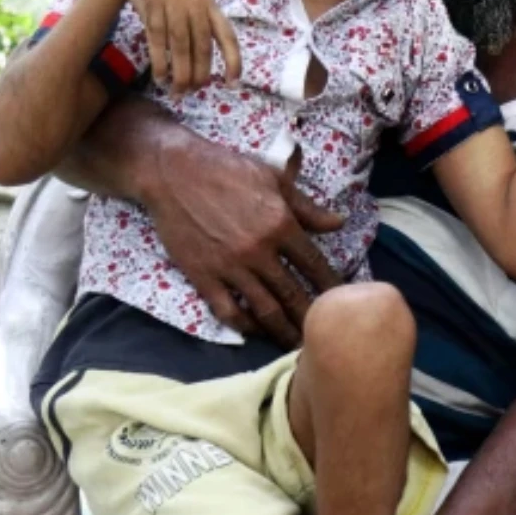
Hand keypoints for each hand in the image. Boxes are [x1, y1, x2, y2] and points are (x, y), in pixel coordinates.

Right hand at [120, 0, 240, 94]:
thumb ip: (203, 19)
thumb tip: (203, 54)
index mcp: (210, 5)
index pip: (227, 36)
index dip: (233, 60)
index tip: (233, 82)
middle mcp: (195, 7)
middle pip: (201, 47)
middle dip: (199, 73)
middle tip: (194, 92)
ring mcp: (173, 6)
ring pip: (179, 46)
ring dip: (179, 72)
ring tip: (178, 91)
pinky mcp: (151, 7)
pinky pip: (157, 39)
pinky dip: (159, 60)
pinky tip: (160, 76)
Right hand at [141, 131, 343, 345]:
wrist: (171, 172)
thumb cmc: (226, 169)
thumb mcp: (274, 179)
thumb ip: (307, 208)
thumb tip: (340, 223)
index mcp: (281, 225)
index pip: (315, 266)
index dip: (332, 287)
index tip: (344, 302)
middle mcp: (259, 251)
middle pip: (293, 295)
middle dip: (311, 318)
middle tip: (324, 334)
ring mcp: (229, 267)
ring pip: (264, 310)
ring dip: (282, 331)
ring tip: (296, 345)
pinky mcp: (202, 276)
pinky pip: (228, 311)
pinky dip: (244, 326)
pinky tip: (256, 332)